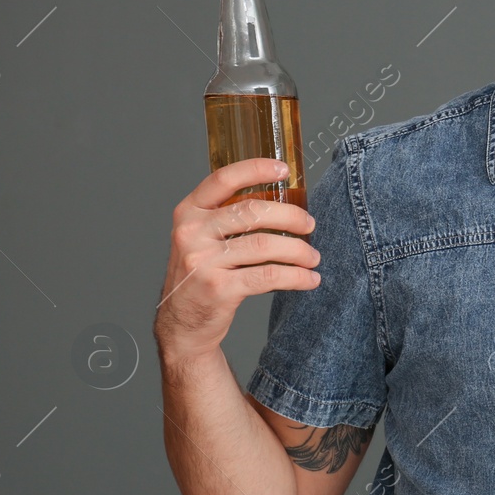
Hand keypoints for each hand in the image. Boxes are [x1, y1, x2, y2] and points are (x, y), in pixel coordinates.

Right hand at [154, 157, 319, 365]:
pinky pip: (269, 276)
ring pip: (265, 245)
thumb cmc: (201, 276)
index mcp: (188, 212)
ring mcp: (202, 261)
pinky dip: (296, 277)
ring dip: (298, 251)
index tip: (285, 170)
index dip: (256, 169)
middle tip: (310, 225)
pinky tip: (309, 279)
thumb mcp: (201, 239)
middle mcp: (191, 232)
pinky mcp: (218, 288)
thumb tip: (282, 202)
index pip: (223, 179)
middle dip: (291, 216)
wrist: (181, 325)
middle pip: (252, 211)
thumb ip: (226, 217)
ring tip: (312, 257)